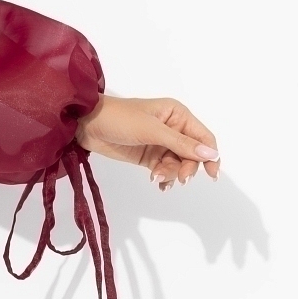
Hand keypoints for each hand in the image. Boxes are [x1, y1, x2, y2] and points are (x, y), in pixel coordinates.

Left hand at [76, 95, 218, 189]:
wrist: (85, 125)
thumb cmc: (119, 119)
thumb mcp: (151, 130)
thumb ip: (181, 143)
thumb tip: (212, 153)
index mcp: (177, 115)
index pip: (203, 137)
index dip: (211, 155)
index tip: (212, 174)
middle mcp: (172, 128)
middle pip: (192, 154)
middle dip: (187, 167)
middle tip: (179, 179)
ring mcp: (159, 143)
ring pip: (178, 164)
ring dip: (172, 173)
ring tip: (157, 177)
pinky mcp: (148, 156)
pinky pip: (164, 169)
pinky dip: (164, 178)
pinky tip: (159, 184)